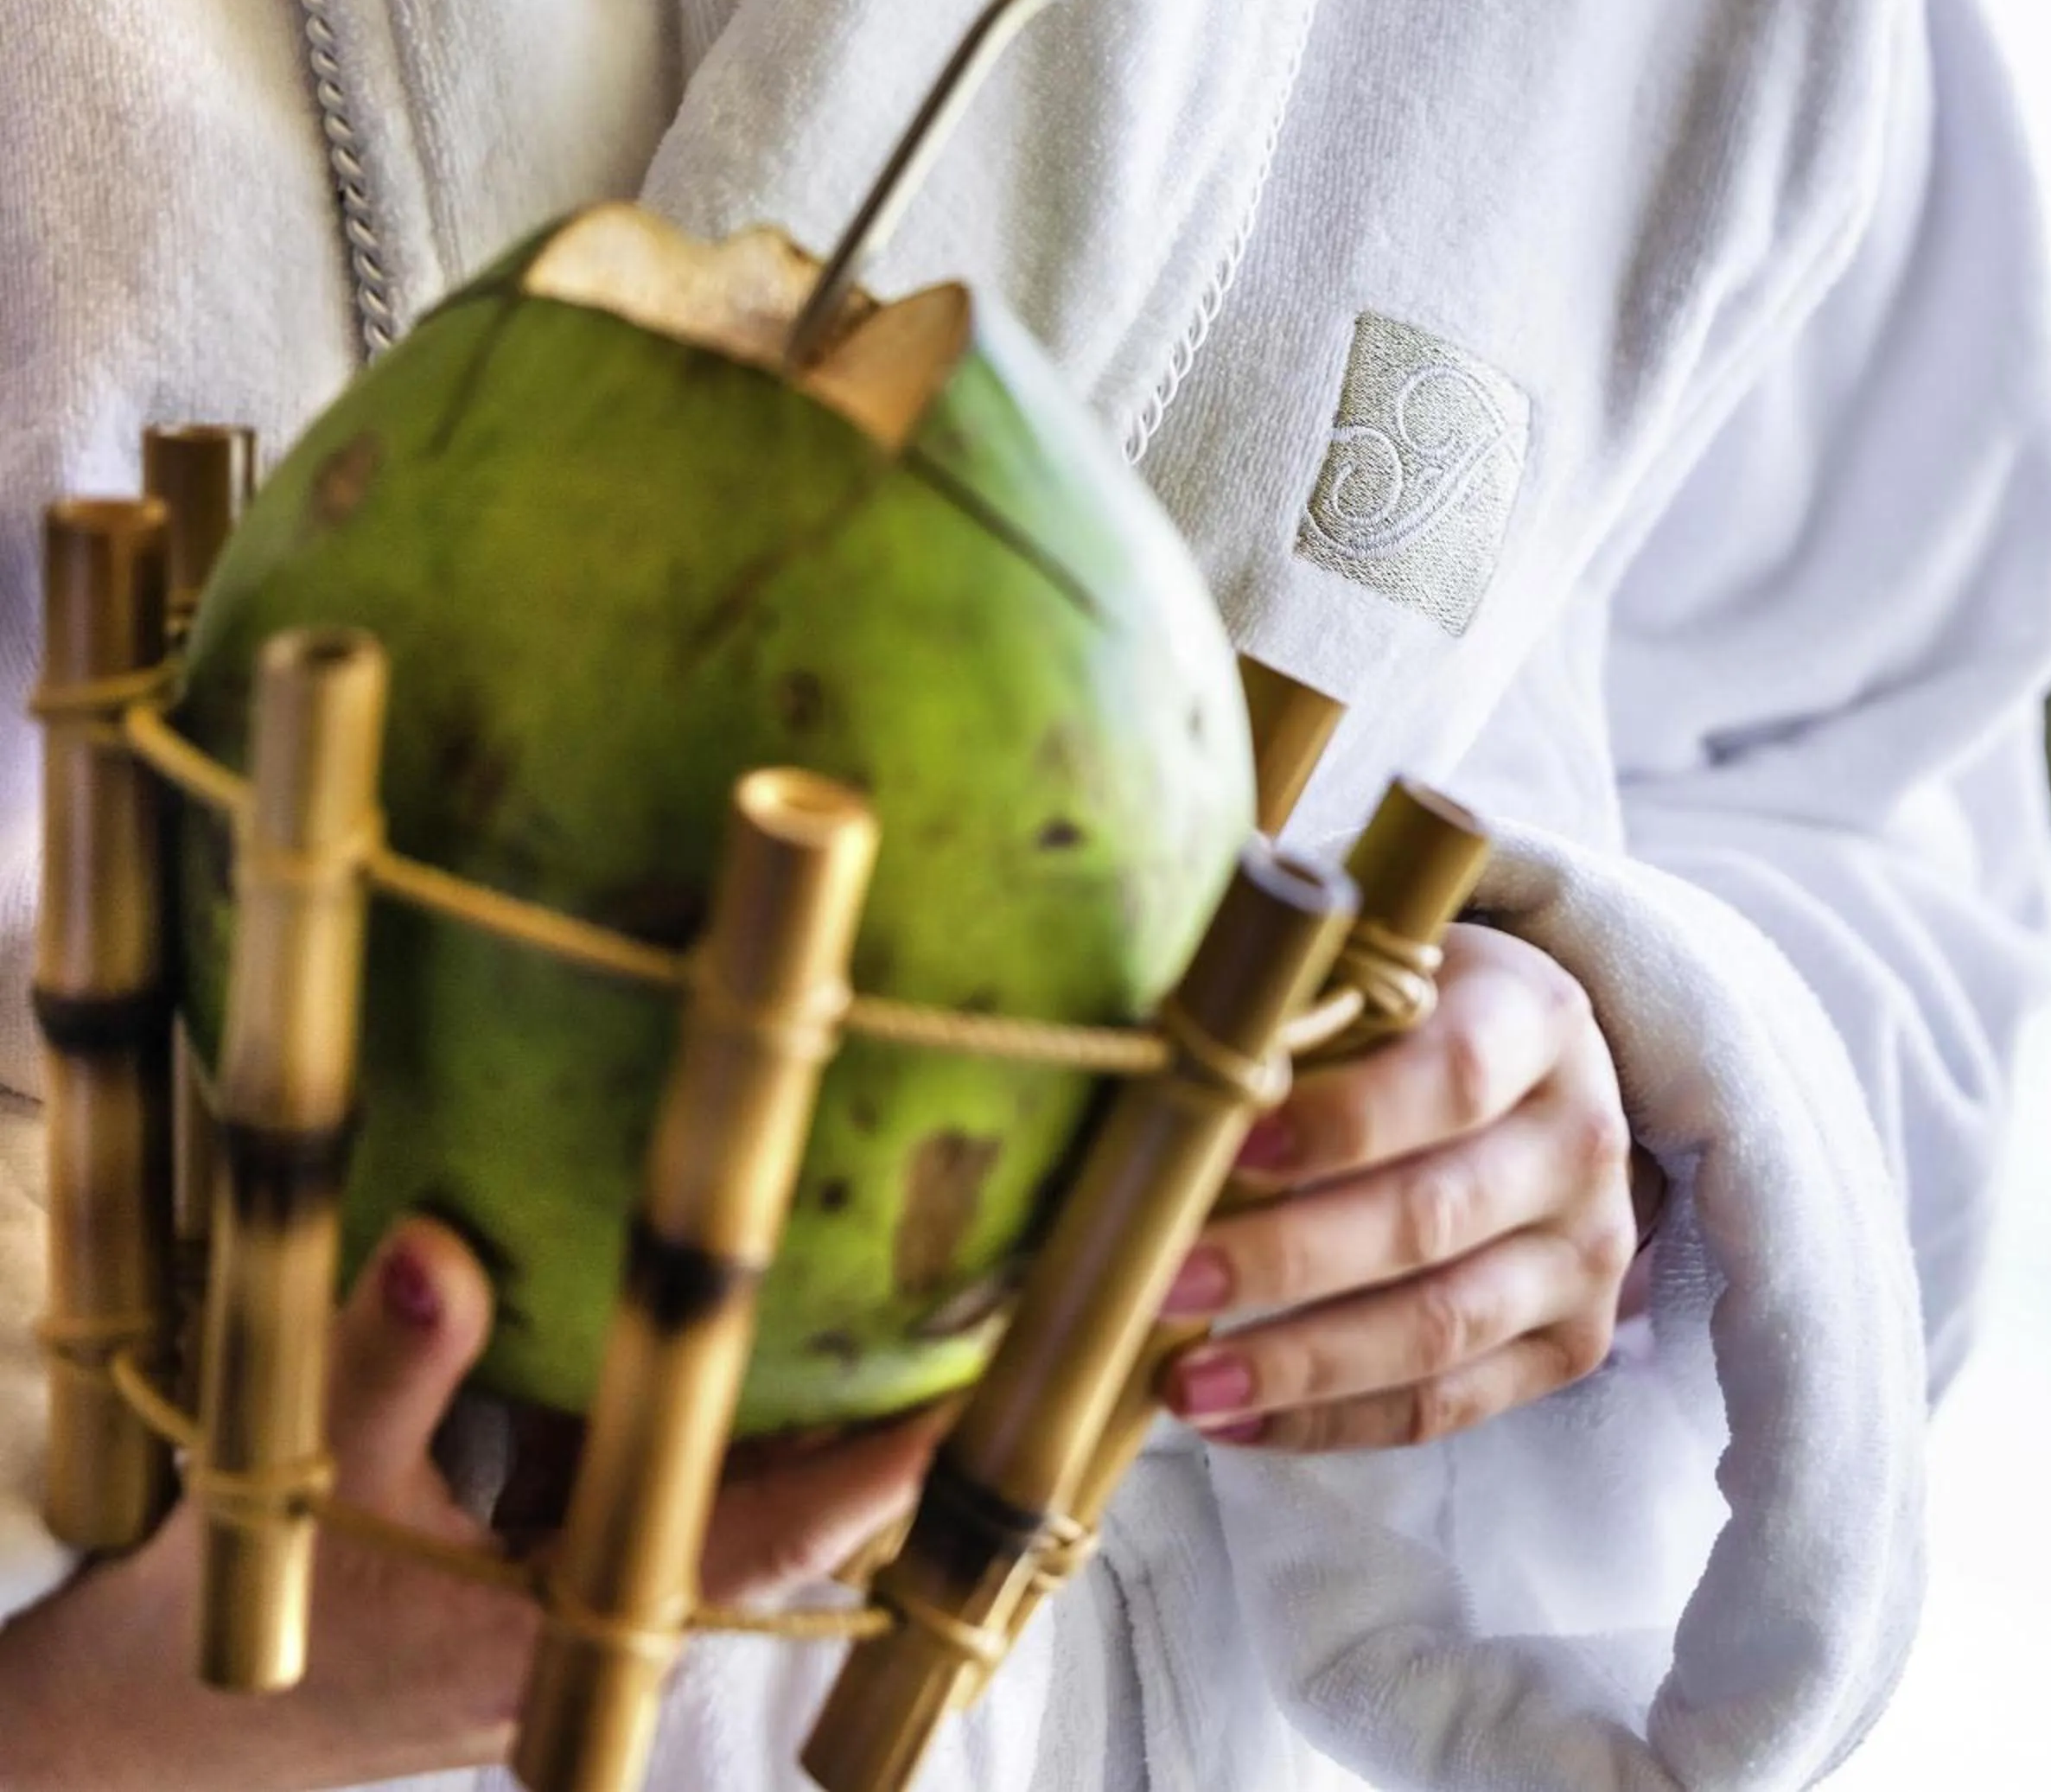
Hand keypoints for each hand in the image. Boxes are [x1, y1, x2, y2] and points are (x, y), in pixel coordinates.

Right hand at [0, 1217, 939, 1791]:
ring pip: (729, 1507)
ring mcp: (583, 1609)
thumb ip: (384, 1362)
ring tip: (906, 1303)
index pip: (770, 1544)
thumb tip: (440, 1247)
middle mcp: (606, 1628)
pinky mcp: (549, 1580)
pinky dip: (694, 1419)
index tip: (974, 1401)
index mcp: (575, 1629)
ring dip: (801, 1423)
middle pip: (786, 1523)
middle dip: (877, 1436)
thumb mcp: (301, 1480)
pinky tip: (728, 1328)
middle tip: (980, 1320)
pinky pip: (653, 1490)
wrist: (141, 1733)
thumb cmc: (237, 1627)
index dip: (879, 1475)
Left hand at [1158, 924, 1642, 1451]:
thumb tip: (1161, 1095)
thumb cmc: (1412, 1019)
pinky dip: (1333, 1422)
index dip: (1342, 1120)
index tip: (1228, 1149)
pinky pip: (1445, 1405)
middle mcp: (1581, 1140)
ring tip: (1187, 1382)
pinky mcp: (1570, 1343)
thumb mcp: (1373, 978)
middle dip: (1287, 1258)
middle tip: (1166, 1281)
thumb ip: (1294, 1021)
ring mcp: (1586, 1253)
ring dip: (1301, 1364)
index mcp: (1537, 1021)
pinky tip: (1239, 1420)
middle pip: (1433, 1216)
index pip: (1452, 1077)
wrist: (1531, 1079)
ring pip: (1441, 1327)